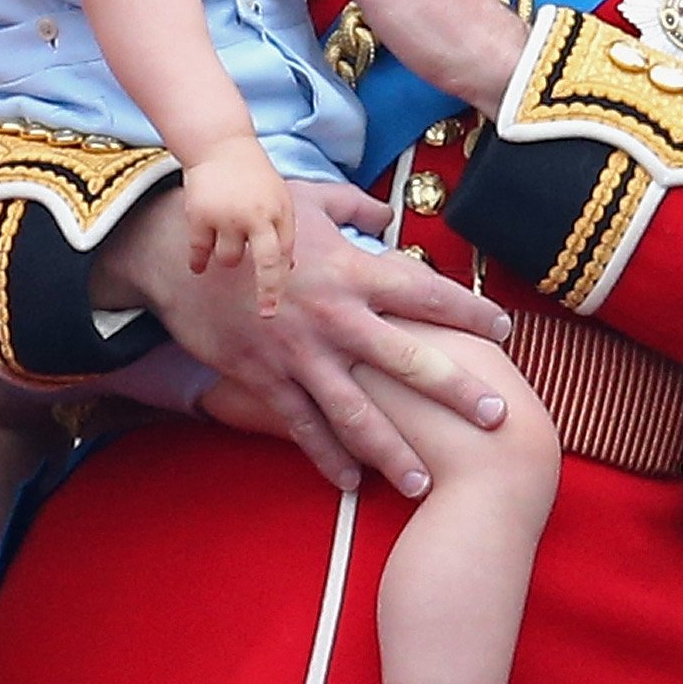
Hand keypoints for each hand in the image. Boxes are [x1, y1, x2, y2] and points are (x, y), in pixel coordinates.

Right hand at [92, 180, 510, 493]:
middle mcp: (334, 317)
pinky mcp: (265, 378)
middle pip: (407, 361)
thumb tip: (388, 213)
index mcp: (351, 270)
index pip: (425, 292)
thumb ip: (355, 208)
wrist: (177, 251)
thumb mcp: (307, 200)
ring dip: (393, 450)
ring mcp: (300, 354)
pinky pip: (303, 426)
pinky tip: (351, 482)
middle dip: (455, 392)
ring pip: (356, 412)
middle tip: (496, 418)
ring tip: (423, 482)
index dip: (468, 311)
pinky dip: (327, 457)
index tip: (505, 330)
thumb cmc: (248, 219)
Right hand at [180, 138, 294, 314]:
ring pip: (228, 259)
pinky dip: (199, 261)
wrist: (220, 145)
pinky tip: (198, 266)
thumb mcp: (281, 199)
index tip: (271, 311)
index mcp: (278, 211)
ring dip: (228, 256)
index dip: (277, 285)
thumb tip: (288, 270)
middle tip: (266, 313)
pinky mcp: (199, 215)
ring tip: (227, 238)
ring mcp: (225, 215)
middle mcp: (254, 215)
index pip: (281, 255)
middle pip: (262, 263)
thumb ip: (284, 232)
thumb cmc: (255, 178)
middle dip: (266, 290)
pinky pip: (199, 252)